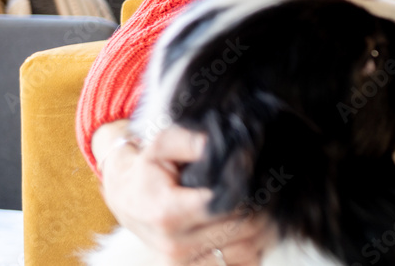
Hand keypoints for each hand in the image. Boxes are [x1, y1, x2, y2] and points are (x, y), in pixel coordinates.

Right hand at [94, 122, 272, 264]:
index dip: (250, 192)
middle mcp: (175, 245)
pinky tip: (250, 231)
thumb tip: (218, 147)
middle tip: (268, 191)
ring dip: (262, 232)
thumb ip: (192, 141)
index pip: (228, 206)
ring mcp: (182, 264)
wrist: (126, 198)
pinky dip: (252, 250)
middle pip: (244, 231)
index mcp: (169, 213)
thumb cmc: (148, 170)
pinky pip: (238, 265)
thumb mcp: (163, 144)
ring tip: (262, 209)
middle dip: (263, 209)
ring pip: (247, 252)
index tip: (258, 178)